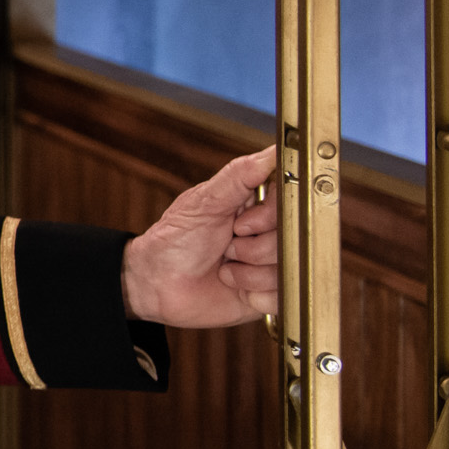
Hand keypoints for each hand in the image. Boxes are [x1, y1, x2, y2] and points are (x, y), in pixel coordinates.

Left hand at [121, 147, 279, 327]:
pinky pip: (281, 297)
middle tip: (227, 246)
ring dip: (249, 272)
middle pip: (293, 239)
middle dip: (253, 248)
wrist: (155, 285)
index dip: (267, 217)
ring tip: (226, 266)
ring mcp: (272, 264)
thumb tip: (272, 152)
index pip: (291, 204)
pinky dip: (253, 293)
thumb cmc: (174, 239)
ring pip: (289, 268)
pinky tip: (233, 285)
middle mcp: (270, 234)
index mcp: (258, 206)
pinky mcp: (270, 294)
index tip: (240, 224)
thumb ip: (238, 176)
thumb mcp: (203, 202)